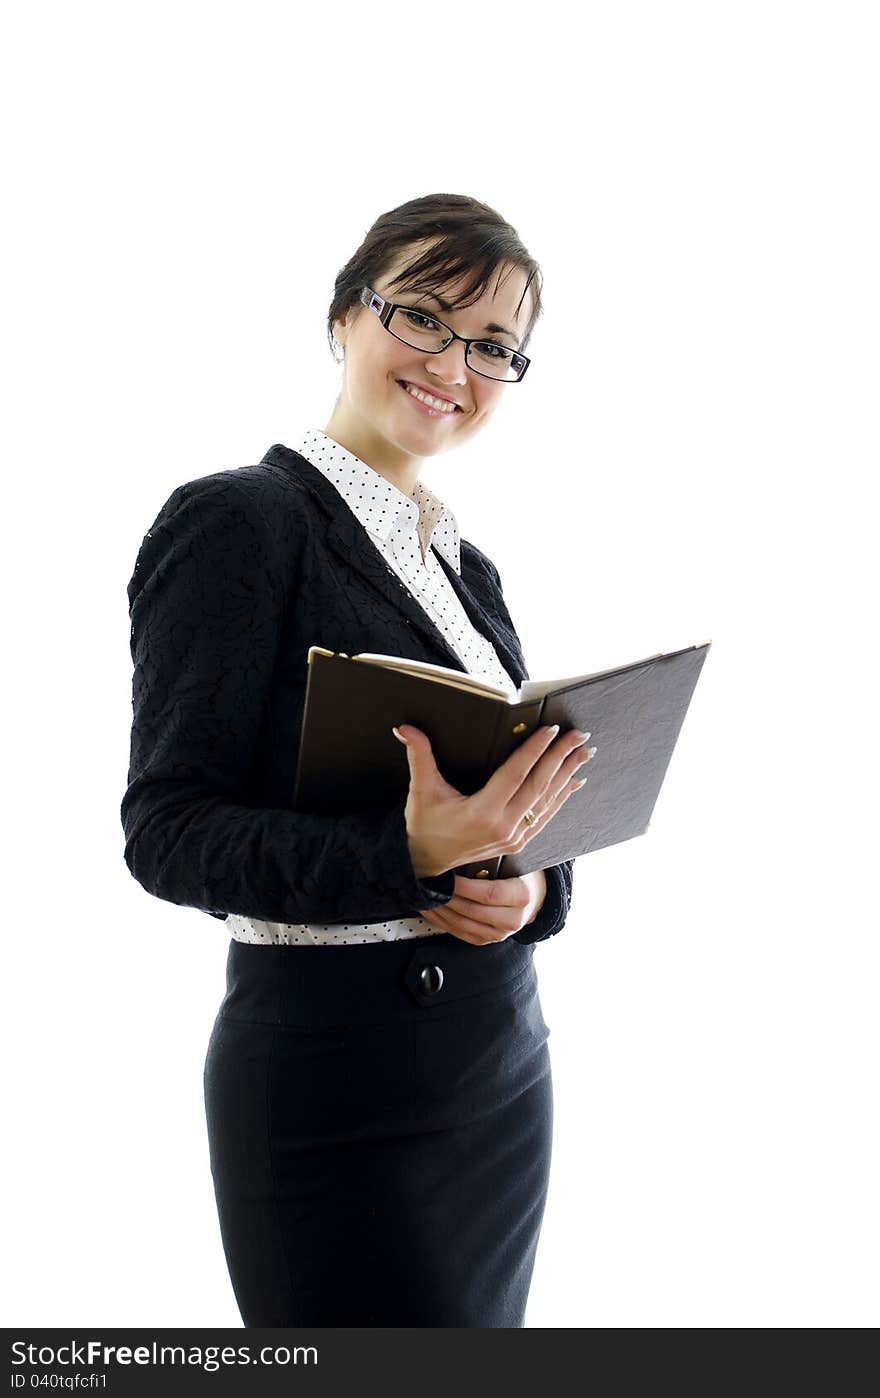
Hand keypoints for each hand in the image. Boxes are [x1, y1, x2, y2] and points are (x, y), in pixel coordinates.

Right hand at [392, 722, 595, 878]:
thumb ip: (419, 756)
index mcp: (481, 813)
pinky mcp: (517, 842)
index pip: (516, 774)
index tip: (551, 730)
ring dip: (567, 774)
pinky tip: (574, 780)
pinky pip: (545, 816)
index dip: (535, 750)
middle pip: (539, 785)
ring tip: (584, 752)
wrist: (426, 863)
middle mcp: (502, 827)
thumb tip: (405, 728)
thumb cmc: (424, 824)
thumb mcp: (420, 790)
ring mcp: (513, 837)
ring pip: (547, 801)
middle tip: (578, 735)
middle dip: (561, 757)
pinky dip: (561, 797)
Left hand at [417, 870, 547, 945]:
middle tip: (429, 885)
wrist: (532, 896)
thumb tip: (459, 852)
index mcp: (521, 896)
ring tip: (426, 896)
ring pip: (462, 925)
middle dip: (447, 898)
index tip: (447, 877)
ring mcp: (499, 933)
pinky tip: (431, 910)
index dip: (464, 887)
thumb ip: (491, 858)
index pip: (488, 894)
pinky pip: (459, 933)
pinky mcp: (486, 940)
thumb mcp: (512, 862)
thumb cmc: (518, 874)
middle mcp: (512, 919)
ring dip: (440, 911)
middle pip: (472, 911)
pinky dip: (441, 922)